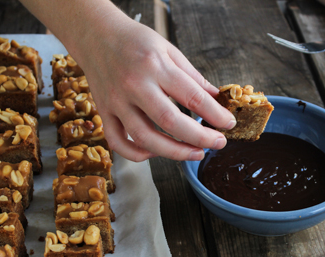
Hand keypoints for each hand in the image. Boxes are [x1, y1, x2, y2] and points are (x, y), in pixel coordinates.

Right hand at [73, 11, 235, 161]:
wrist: (96, 35)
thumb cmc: (134, 40)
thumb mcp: (169, 49)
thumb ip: (192, 76)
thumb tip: (214, 99)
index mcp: (155, 66)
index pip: (192, 97)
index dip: (215, 114)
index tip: (228, 123)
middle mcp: (134, 85)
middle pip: (170, 122)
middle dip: (200, 138)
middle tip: (218, 143)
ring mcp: (116, 102)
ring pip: (145, 138)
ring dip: (175, 152)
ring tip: (196, 153)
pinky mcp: (104, 112)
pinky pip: (119, 142)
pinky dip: (138, 154)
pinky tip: (156, 152)